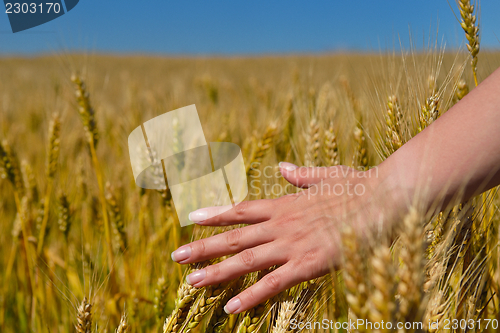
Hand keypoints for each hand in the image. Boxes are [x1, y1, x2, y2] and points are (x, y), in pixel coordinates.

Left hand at [170, 162, 396, 313]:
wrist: (385, 197)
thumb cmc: (360, 186)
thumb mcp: (326, 175)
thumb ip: (300, 175)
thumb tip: (283, 168)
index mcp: (285, 204)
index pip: (242, 209)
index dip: (216, 215)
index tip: (192, 217)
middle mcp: (282, 224)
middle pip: (235, 237)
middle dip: (203, 247)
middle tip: (176, 256)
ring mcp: (293, 244)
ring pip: (246, 260)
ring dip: (216, 272)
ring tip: (191, 281)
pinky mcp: (309, 264)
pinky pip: (274, 283)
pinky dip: (251, 296)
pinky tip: (231, 307)